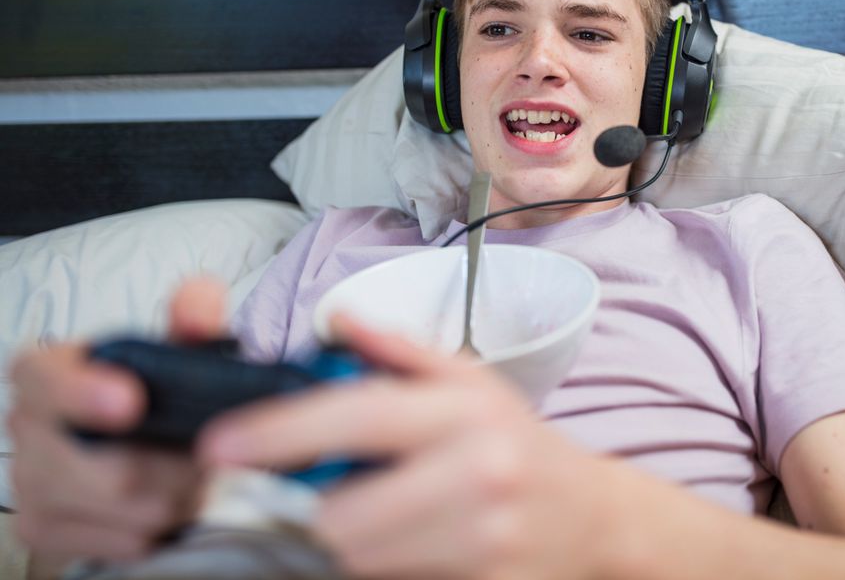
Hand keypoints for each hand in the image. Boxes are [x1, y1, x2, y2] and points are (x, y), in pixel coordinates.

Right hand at [7, 277, 226, 564]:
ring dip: (176, 496)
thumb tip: (202, 298)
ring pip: (117, 505)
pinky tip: (177, 507)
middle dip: (171, 466)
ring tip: (205, 478)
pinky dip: (158, 527)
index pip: (43, 380)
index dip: (81, 392)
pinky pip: (116, 541)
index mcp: (46, 373)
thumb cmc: (158, 389)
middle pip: (98, 464)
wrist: (147, 442)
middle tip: (213, 458)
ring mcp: (30, 484)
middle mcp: (27, 428)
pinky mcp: (45, 530)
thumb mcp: (179, 348)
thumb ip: (194, 319)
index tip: (131, 401)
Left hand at [197, 314, 614, 579]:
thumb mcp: (472, 381)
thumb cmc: (520, 444)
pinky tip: (400, 547)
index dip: (279, 432)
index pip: (358, 416)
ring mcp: (483, 542)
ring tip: (367, 518)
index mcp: (466, 412)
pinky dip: (379, 570)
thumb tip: (337, 320)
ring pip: (363, 560)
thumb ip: (399, 351)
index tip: (221, 445)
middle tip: (305, 498)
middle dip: (309, 510)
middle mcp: (478, 475)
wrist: (592, 518)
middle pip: (343, 513)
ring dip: (342, 545)